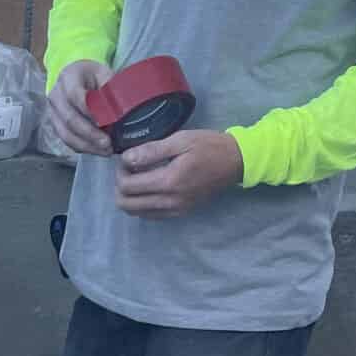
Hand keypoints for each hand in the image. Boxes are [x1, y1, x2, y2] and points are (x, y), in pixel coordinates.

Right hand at [46, 59, 114, 156]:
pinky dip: (83, 148)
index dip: (90, 111)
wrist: (75, 76)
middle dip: (90, 134)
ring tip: (105, 150)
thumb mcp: (103, 73)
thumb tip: (120, 111)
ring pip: (66, 134)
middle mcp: (56, 95)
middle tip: (108, 143)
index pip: (75, 96)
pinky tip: (97, 150)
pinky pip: (67, 141)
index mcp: (68, 77)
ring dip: (86, 145)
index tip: (108, 122)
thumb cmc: (92, 75)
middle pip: (69, 119)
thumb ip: (109, 88)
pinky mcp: (55, 125)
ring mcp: (53, 112)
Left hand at [116, 131, 244, 219]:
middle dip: (121, 186)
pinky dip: (142, 203)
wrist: (235, 162)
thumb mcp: (180, 140)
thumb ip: (151, 151)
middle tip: (130, 169)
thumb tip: (126, 159)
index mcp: (168, 182)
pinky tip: (150, 187)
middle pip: (126, 205)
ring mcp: (174, 211)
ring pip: (136, 213)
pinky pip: (150, 215)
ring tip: (139, 177)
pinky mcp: (179, 213)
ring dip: (130, 196)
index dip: (120, 172)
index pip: (127, 187)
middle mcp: (169, 202)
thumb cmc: (209, 146)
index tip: (127, 159)